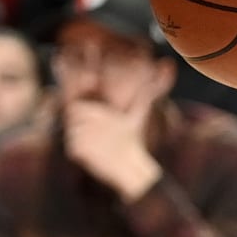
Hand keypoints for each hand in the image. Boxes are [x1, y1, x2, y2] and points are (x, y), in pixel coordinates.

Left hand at [63, 81, 161, 201]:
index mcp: (101, 112)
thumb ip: (146, 94)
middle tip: (97, 137)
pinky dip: (78, 152)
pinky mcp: (78, 152)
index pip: (77, 106)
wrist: (132, 170)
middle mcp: (90, 122)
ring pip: (70, 134)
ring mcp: (83, 137)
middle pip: (71, 119)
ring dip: (79, 139)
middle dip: (80, 127)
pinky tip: (94, 155)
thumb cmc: (133, 142)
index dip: (83, 115)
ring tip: (98, 146)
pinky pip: (70, 148)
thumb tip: (167, 66)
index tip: (94, 125)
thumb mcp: (137, 115)